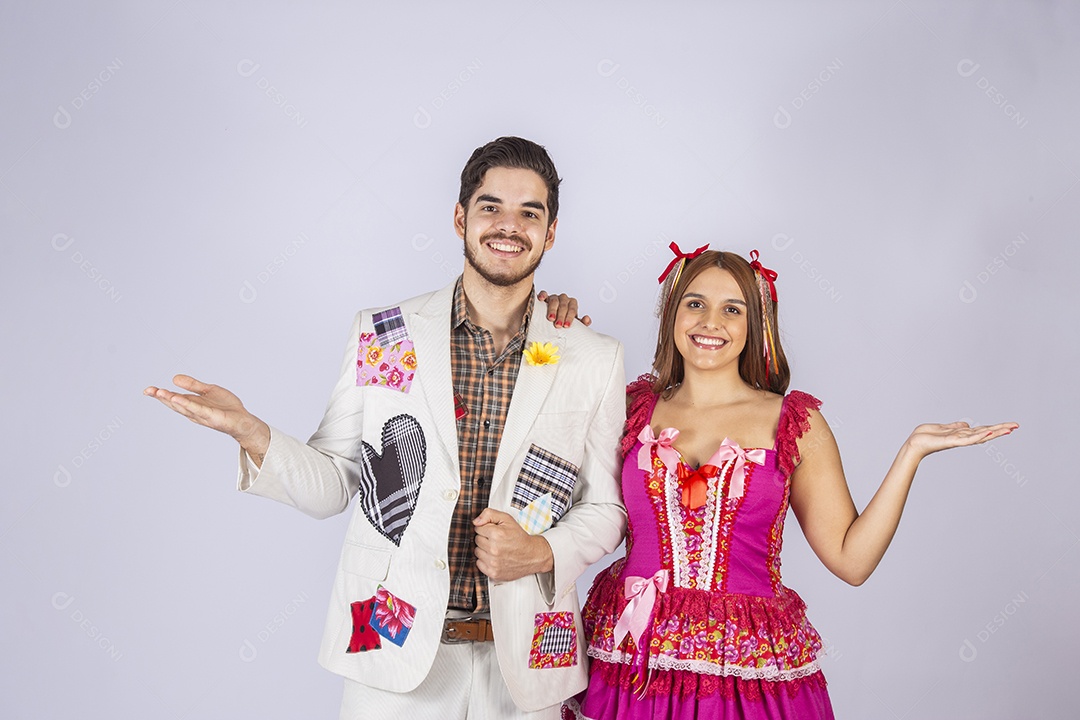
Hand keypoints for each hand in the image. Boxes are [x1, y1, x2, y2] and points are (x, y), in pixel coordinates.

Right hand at [143, 374, 267, 444]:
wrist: (243, 420)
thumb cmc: (226, 407)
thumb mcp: (208, 390)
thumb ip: (193, 385)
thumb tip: (174, 378)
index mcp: (192, 404)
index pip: (174, 398)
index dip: (161, 394)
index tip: (148, 389)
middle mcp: (194, 411)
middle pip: (175, 404)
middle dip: (162, 397)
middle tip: (149, 391)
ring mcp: (202, 415)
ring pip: (184, 407)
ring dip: (171, 400)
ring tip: (160, 393)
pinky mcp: (212, 416)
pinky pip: (198, 409)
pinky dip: (187, 404)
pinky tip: (177, 398)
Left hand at [473, 508, 553, 581]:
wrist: (532, 555)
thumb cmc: (519, 537)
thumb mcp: (507, 519)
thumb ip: (489, 514)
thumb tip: (475, 522)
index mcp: (496, 534)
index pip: (478, 528)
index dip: (486, 528)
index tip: (494, 531)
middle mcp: (494, 549)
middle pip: (476, 540)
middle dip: (485, 538)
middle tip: (496, 539)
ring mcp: (493, 562)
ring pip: (477, 552)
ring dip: (484, 549)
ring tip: (496, 548)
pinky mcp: (493, 572)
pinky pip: (479, 564)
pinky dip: (484, 560)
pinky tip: (494, 557)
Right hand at [537, 290, 590, 327]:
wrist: (555, 318)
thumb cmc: (565, 320)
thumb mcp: (574, 323)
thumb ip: (582, 322)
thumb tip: (587, 319)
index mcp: (572, 304)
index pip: (572, 309)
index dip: (570, 317)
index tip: (566, 326)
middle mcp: (564, 299)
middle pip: (563, 305)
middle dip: (561, 316)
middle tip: (558, 325)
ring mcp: (554, 297)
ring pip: (554, 300)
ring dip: (552, 310)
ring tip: (550, 319)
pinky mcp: (545, 297)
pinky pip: (544, 293)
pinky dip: (543, 295)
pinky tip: (541, 299)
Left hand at [904, 420, 1017, 457]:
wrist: (914, 443)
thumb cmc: (926, 436)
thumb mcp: (944, 428)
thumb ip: (956, 427)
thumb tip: (967, 425)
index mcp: (962, 434)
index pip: (983, 430)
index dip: (996, 427)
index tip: (1010, 425)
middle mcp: (963, 438)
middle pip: (986, 433)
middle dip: (1001, 429)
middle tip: (1017, 426)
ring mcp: (959, 441)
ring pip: (980, 436)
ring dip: (995, 432)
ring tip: (1008, 429)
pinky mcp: (952, 442)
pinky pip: (968, 439)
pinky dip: (978, 436)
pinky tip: (988, 432)